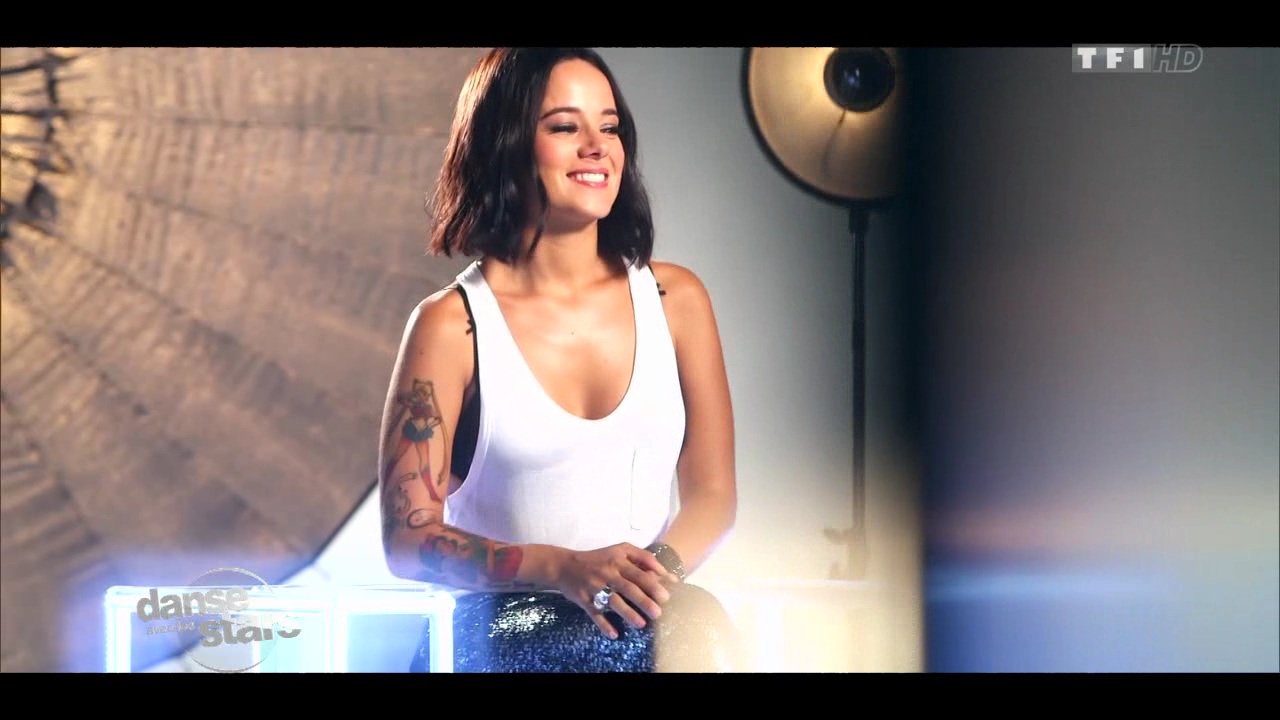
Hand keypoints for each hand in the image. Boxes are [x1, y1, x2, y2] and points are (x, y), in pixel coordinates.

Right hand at [553, 543, 679, 638]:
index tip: (667, 595)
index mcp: (617, 560)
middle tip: (658, 612)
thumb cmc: (598, 559)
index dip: (653, 583)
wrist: (564, 566)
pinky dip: (604, 625)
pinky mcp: (584, 600)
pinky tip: (614, 634)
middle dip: (644, 601)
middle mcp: (607, 573)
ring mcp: (594, 587)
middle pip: (628, 587)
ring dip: (628, 614)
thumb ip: (641, 557)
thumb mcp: (619, 550)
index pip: (638, 572)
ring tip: (642, 624)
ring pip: (613, 601)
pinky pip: (595, 614)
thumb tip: (664, 572)